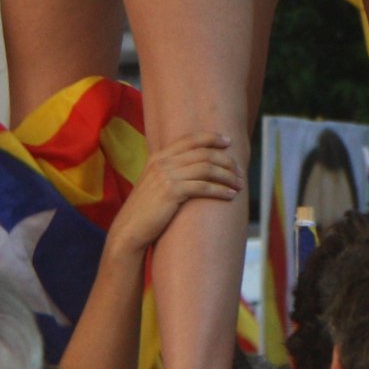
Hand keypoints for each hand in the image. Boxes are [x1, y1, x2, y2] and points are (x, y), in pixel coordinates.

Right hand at [108, 133, 241, 260]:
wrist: (128, 230)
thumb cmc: (146, 210)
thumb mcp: (154, 183)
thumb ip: (170, 170)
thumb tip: (194, 166)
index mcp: (158, 157)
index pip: (190, 139)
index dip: (212, 138)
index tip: (228, 141)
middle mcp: (163, 162)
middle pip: (204, 153)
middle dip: (226, 160)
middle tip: (240, 170)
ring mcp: (166, 176)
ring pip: (207, 168)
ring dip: (228, 176)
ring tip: (240, 184)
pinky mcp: (171, 192)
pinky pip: (204, 186)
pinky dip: (221, 190)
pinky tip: (231, 195)